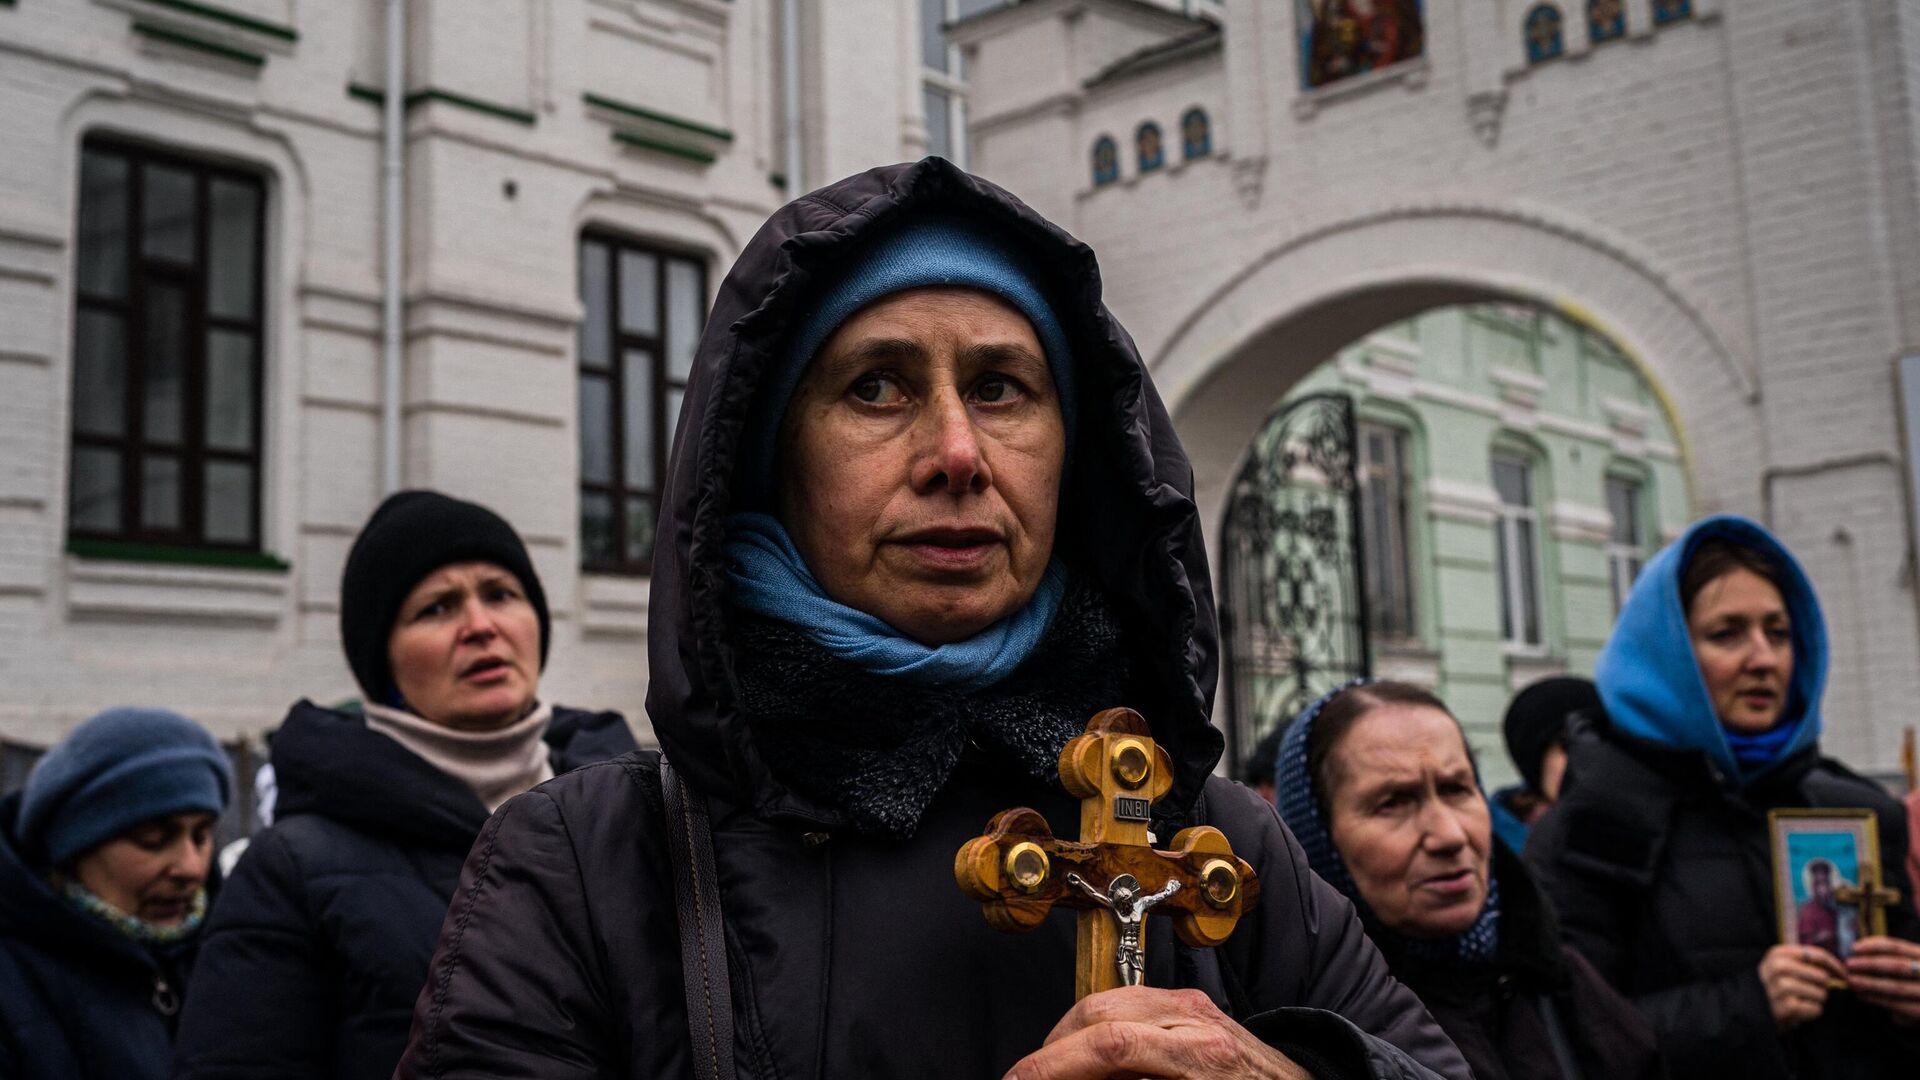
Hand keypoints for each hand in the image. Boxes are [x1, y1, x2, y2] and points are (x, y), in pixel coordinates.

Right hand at [1005, 986, 1310, 1079]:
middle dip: (1051, 1052)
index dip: (1051, 1066)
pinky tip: (1089, 1061)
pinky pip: (1130, 1005)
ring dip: (1070, 1040)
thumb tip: (1083, 1078)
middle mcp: (1201, 1020)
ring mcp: (1199, 1008)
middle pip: (1099, 1013)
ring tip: (1053, 1074)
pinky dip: (1098, 1030)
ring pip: (1108, 1003)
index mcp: (1206, 1055)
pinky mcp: (1196, 1007)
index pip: (1110, 1045)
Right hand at [1759, 943, 1844, 1029]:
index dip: (1835, 965)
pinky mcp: (1787, 1007)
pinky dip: (1812, 1011)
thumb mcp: (1782, 964)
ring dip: (1817, 1000)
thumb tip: (1840, 968)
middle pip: (1822, 976)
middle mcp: (1778, 968)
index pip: (1817, 955)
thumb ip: (1804, 960)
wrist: (1752, 1005)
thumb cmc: (1775, 984)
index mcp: (1778, 953)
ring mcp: (1782, 988)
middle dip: (1823, 986)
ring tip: (1803, 1000)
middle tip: (1813, 990)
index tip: (1843, 974)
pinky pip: (1816, 1009)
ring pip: (1821, 993)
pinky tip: (1801, 1009)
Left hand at [1844, 936, 1919, 1025]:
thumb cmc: (1916, 983)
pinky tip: (1862, 996)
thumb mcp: (1913, 965)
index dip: (1875, 946)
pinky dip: (1879, 1000)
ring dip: (1870, 984)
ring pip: (1897, 987)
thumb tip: (1864, 950)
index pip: (1899, 947)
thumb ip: (1899, 958)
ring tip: (1851, 981)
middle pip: (1898, 966)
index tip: (1854, 947)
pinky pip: (1900, 1006)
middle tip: (1848, 965)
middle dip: (1870, 964)